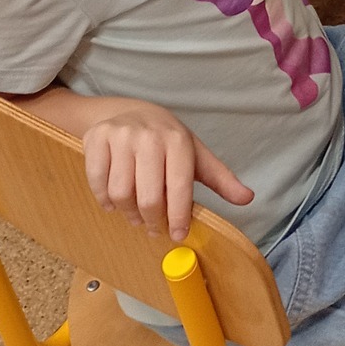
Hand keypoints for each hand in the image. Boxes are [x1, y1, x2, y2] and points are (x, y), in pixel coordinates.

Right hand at [81, 100, 252, 242]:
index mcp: (178, 140)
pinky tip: (113, 200)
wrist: (127, 111)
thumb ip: (220, 178)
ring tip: (135, 214)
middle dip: (152, 221)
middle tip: (153, 229)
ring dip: (128, 213)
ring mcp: (121, 135)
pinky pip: (97, 183)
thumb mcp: (195, 154)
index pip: (180, 186)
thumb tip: (247, 198)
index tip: (178, 234)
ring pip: (121, 194)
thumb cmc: (165, 139)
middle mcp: (150, 135)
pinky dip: (104, 200)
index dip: (179, 216)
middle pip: (149, 197)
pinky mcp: (97, 138)